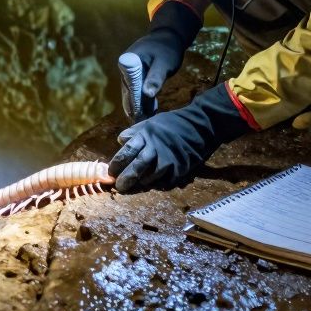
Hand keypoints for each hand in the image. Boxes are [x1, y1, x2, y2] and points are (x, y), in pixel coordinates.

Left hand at [109, 83, 254, 191]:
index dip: (117, 163)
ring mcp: (168, 159)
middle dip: (126, 178)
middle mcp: (155, 148)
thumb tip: (121, 140)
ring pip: (151, 176)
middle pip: (137, 166)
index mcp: (146, 135)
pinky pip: (166, 180)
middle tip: (119, 187)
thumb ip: (135, 132)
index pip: (126, 151)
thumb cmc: (172, 124)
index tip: (111, 172)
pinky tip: (156, 183)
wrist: (200, 126)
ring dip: (142, 182)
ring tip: (138, 184)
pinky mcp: (180, 168)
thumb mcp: (150, 123)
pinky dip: (160, 183)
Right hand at [119, 1, 201, 121]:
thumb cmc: (167, 49)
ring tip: (143, 124)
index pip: (130, 89)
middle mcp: (125, 69)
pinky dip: (141, 101)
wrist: (168, 37)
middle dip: (135, 110)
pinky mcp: (134, 77)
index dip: (134, 105)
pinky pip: (136, 91)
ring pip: (132, 94)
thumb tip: (147, 94)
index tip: (138, 120)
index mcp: (128, 63)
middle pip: (129, 93)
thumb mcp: (163, 63)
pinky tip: (148, 113)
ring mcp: (128, 73)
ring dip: (138, 108)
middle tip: (140, 128)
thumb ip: (155, 78)